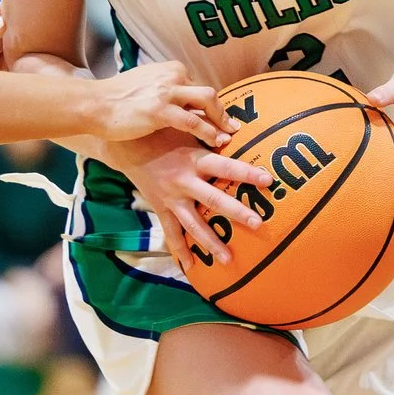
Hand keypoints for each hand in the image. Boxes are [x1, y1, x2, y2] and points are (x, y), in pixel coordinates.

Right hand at [92, 60, 230, 146]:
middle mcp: (172, 76)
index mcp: (170, 70)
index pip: (198, 87)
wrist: (93, 104)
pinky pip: (193, 121)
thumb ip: (165, 93)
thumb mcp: (145, 88)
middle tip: (232, 127)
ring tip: (227, 137)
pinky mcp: (160, 110)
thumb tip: (181, 108)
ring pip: (207, 101)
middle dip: (222, 112)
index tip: (219, 118)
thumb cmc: (115, 100)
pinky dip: (208, 132)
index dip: (210, 105)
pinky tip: (215, 142)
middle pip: (208, 93)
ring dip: (221, 121)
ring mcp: (167, 92)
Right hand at [105, 129, 273, 267]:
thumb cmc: (160, 132)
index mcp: (194, 159)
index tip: (268, 180)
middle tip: (259, 224)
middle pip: (214, 201)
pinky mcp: (160, 209)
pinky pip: (171, 233)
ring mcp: (171, 198)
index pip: (225, 167)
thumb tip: (235, 128)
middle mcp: (184, 182)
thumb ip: (208, 129)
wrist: (124, 146)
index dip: (246, 173)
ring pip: (194, 225)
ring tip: (229, 259)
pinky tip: (190, 267)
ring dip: (211, 243)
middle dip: (237, 213)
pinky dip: (180, 250)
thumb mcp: (184, 127)